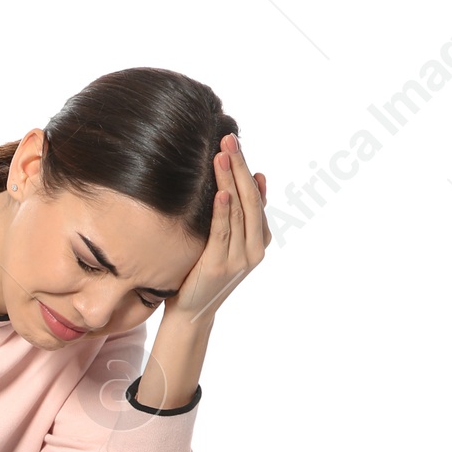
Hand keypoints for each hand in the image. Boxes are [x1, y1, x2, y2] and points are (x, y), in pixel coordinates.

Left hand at [169, 133, 268, 324]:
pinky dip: (223, 212)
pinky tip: (221, 193)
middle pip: (249, 198)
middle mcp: (254, 247)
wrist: (192, 312)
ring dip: (230, 181)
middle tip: (229, 139)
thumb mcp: (225, 240)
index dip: (245, 168)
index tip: (234, 143)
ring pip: (238, 211)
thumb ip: (239, 214)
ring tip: (222, 155)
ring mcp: (240, 258)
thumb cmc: (203, 272)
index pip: (255, 195)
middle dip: (239, 166)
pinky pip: (223, 233)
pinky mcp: (220, 266)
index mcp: (259, 237)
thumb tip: (255, 176)